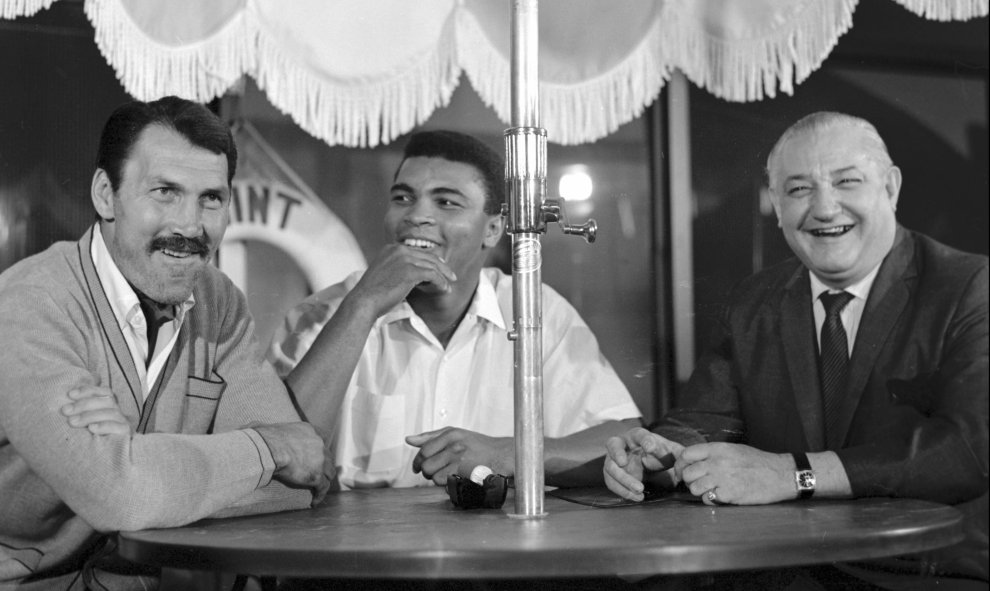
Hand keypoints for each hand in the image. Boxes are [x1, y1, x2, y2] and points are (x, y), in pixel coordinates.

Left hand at [60, 386, 130, 434]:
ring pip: (111, 412)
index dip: (88, 390)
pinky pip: (118, 427)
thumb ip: (77, 410)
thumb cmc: (84, 438)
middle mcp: (116, 411)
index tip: (70, 394)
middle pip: (106, 400)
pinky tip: (91, 429)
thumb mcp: (80, 422)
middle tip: (65, 411)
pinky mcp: (125, 433)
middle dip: (84, 404)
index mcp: (108, 405)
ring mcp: (122, 422)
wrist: (96, 460)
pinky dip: (104, 426)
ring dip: (90, 416)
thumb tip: (68, 395)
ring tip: (72, 422)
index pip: (103, 391)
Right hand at [252, 422, 333, 504]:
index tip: (315, 456)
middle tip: (319, 472)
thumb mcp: (266, 427)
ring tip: (319, 488)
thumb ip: (263, 427)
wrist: (269, 449)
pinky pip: (323, 487)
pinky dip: (320, 495)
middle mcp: (319, 444)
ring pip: (329, 472)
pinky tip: (314, 501)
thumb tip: (250, 427)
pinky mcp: (317, 476)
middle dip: (325, 465)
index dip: (319, 449)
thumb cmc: (264, 438)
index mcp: (310, 431)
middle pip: (328, 456)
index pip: (320, 440)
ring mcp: (320, 460)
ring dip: (325, 480)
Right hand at [349, 244, 456, 317]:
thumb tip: (417, 275)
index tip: (441, 267)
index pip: (418, 252)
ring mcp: (404, 259)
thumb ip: (398, 268)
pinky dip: (440, 282)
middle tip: (451, 276)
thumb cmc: (373, 293)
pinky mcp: (410, 271)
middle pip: (428, 256)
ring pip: (432, 265)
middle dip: (442, 267)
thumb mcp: (385, 273)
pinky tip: (444, 289)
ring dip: (443, 276)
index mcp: (391, 248)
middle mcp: (398, 249)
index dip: (432, 260)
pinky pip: (432, 275)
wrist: (364, 301)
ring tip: (449, 285)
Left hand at [406, 427, 511, 485]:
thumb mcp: (455, 434)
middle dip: (427, 472)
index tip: (417, 468)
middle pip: (426, 464)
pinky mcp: (465, 473)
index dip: (417, 461)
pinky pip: (444, 483)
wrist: (502, 455)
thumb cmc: (477, 445)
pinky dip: (446, 484)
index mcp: (450, 435)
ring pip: (434, 476)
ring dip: (437, 479)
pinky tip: (454, 479)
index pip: (424, 450)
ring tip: (446, 475)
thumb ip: (430, 437)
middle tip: (433, 472)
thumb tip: (408, 439)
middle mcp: (454, 446)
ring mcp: (460, 460)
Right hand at [603, 428, 682, 501]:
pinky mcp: (611, 475)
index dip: (644, 440)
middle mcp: (622, 445)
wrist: (648, 463)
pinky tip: (636, 497)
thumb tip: (687, 460)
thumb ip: (680, 454)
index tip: (652, 448)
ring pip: (610, 468)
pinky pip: (611, 483)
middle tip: (623, 462)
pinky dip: (622, 490)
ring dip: (623, 479)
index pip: (639, 434)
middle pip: (613, 444)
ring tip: (640, 489)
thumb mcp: (670, 452)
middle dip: (617, 453)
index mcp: (637, 435)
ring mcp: (613, 460)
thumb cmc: (659, 454)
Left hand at [676, 442, 793, 505]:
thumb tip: (693, 461)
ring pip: (694, 488)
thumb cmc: (758, 462)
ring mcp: (722, 478)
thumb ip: (713, 454)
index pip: (686, 454)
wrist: (780, 474)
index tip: (682, 471)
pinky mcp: (729, 494)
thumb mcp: (734, 449)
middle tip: (697, 483)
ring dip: (699, 491)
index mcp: (718, 449)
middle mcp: (717, 462)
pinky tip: (720, 496)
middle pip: (687, 473)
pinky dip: (711, 500)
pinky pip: (708, 499)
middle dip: (689, 480)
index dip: (680, 464)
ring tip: (710, 490)